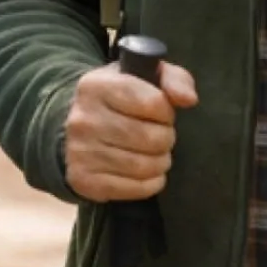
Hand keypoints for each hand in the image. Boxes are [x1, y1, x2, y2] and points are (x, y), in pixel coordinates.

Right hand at [65, 57, 199, 202]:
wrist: (78, 129)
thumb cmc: (122, 99)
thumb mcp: (147, 77)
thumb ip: (175, 80)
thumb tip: (189, 99)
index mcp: (97, 86)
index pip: (154, 103)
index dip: (166, 112)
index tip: (161, 114)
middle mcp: (83, 119)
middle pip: (150, 138)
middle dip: (165, 139)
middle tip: (161, 137)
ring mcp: (80, 151)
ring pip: (143, 166)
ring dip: (160, 162)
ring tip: (155, 154)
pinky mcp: (83, 180)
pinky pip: (133, 189)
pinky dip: (150, 184)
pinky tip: (148, 173)